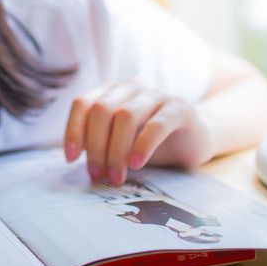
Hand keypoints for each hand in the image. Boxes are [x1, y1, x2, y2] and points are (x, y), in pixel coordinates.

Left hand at [63, 83, 215, 185]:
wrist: (195, 139)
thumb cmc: (151, 143)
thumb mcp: (120, 143)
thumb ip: (100, 144)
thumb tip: (76, 160)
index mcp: (112, 92)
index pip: (83, 103)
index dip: (73, 130)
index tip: (71, 159)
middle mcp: (132, 88)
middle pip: (101, 110)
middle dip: (95, 146)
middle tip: (97, 175)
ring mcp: (157, 94)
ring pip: (125, 116)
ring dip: (116, 151)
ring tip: (116, 177)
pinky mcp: (180, 107)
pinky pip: (157, 124)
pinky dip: (143, 145)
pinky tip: (136, 165)